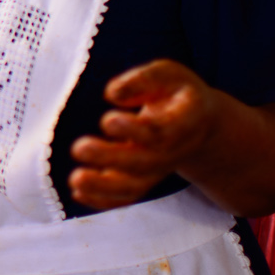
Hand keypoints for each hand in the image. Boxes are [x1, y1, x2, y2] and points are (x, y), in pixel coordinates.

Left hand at [68, 59, 220, 211]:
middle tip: (79, 147)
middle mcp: (172, 151)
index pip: (161, 134)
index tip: (107, 118)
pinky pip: (126, 197)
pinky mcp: (142, 178)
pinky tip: (77, 192)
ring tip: (76, 179)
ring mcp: (157, 168)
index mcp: (184, 122)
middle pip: (144, 164)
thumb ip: (142, 78)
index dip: (134, 130)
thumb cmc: (176, 92)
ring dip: (103, 187)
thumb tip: (112, 93)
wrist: (199, 123)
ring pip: (135, 187)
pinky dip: (103, 200)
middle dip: (110, 158)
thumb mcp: (168, 74)